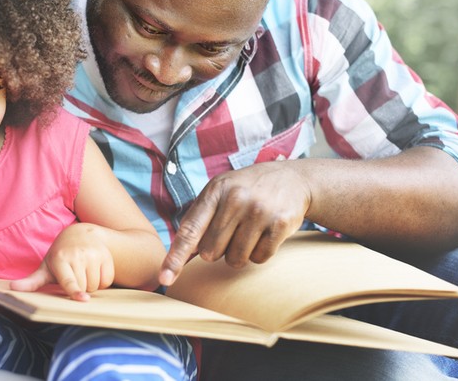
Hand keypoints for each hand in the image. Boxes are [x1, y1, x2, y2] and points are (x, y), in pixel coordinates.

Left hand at [10, 224, 114, 300]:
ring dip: (91, 286)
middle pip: (84, 287)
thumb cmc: (59, 256)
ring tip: (83, 274)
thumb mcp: (45, 268)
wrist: (79, 234)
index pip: (69, 281)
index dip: (75, 291)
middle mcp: (78, 255)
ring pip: (96, 285)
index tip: (82, 299)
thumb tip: (12, 288)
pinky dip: (102, 281)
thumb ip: (31, 281)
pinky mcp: (106, 255)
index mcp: (61, 260)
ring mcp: (93, 254)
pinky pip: (107, 279)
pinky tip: (94, 271)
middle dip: (80, 289)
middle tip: (74, 278)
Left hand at [159, 162, 308, 285]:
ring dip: (240, 254)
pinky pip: (259, 258)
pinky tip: (266, 233)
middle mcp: (236, 199)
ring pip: (235, 259)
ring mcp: (259, 211)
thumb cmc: (248, 190)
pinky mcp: (280, 224)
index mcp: (215, 190)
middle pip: (212, 252)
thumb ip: (198, 219)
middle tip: (233, 229)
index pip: (190, 230)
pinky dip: (260, 253)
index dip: (176, 257)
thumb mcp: (220, 191)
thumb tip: (180, 256)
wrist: (293, 179)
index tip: (164, 278)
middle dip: (219, 249)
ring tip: (250, 231)